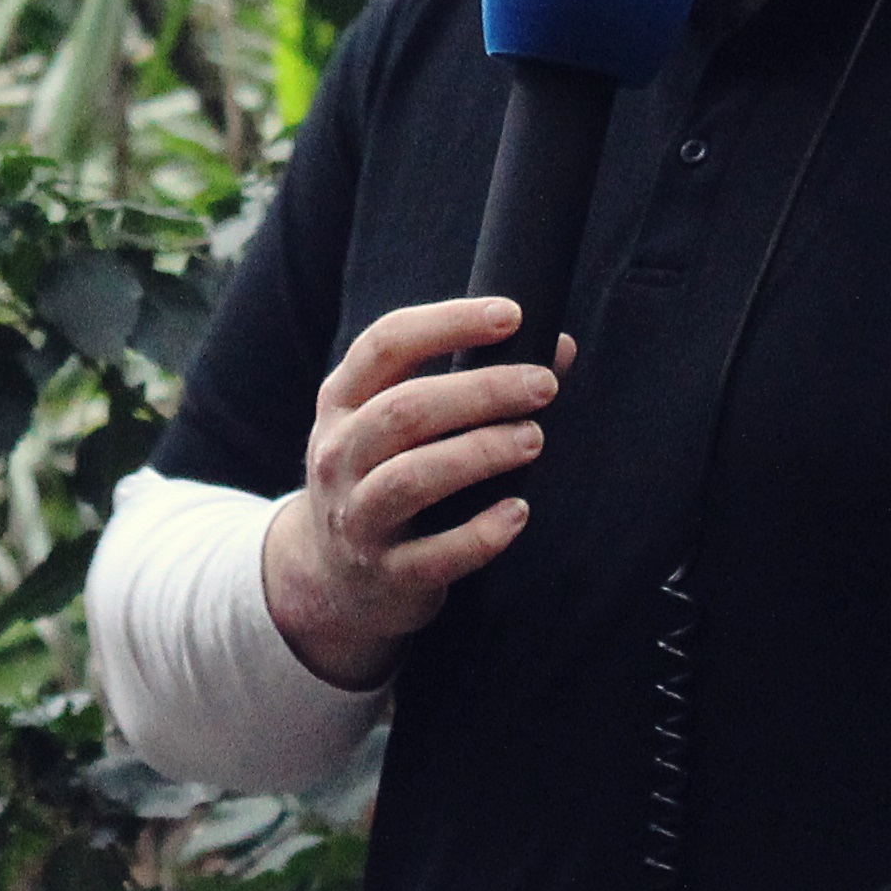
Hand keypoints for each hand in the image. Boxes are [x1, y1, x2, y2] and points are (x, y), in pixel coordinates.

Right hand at [259, 298, 571, 692]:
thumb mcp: (400, 423)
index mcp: (342, 402)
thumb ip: (469, 381)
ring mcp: (356, 516)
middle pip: (405, 409)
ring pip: (413, 477)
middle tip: (543, 385)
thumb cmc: (386, 475)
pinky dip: (480, 534)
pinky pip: (434, 555)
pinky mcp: (386, 574)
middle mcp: (339, 454)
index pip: (386, 343)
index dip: (448, 322)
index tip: (511, 314)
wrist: (332, 576)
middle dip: (481, 391)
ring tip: (534, 439)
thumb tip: (558, 347)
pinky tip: (518, 512)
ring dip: (479, 453)